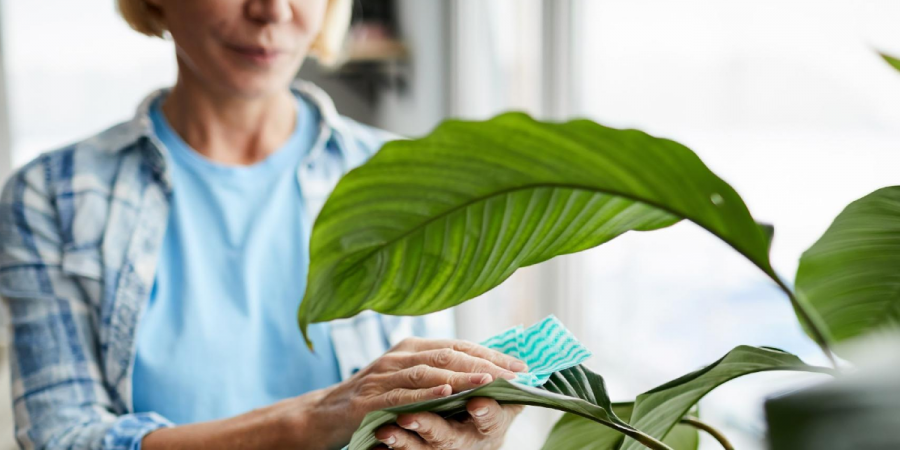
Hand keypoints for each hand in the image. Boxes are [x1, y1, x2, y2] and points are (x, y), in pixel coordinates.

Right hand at [302, 337, 527, 448]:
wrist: (323, 415)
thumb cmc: (371, 398)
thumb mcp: (405, 378)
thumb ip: (436, 372)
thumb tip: (481, 372)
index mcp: (411, 347)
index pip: (458, 345)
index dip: (491, 352)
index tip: (521, 364)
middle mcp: (399, 355)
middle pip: (448, 353)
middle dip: (485, 361)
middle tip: (515, 372)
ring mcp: (383, 374)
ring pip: (429, 370)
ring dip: (462, 374)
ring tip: (490, 379)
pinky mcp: (371, 398)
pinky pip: (403, 393)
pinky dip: (427, 392)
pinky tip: (449, 393)